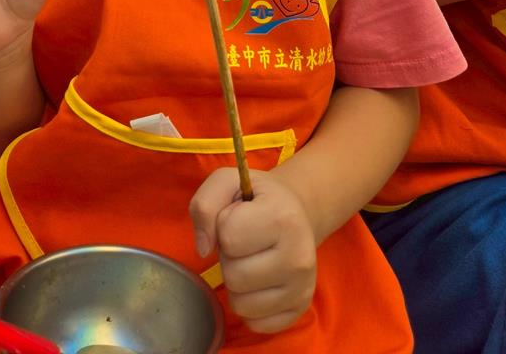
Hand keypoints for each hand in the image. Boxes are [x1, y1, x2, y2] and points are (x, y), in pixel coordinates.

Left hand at [189, 168, 316, 333]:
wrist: (296, 212)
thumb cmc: (256, 198)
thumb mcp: (226, 182)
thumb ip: (204, 205)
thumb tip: (202, 250)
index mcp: (283, 217)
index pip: (229, 236)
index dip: (223, 224)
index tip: (238, 216)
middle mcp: (299, 256)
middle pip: (234, 275)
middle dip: (229, 257)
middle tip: (244, 241)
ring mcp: (302, 286)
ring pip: (241, 304)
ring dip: (236, 283)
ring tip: (251, 259)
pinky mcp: (300, 309)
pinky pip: (254, 323)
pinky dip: (249, 304)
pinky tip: (259, 280)